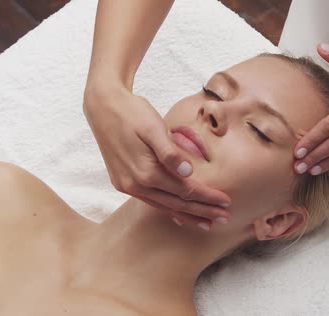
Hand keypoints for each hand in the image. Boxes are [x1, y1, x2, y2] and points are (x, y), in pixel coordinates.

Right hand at [83, 84, 230, 228]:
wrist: (102, 107)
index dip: (207, 197)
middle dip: (202, 211)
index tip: (226, 201)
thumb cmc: (131, 112)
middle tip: (224, 217)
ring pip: (163, 206)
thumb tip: (188, 173)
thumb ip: (170, 151)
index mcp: (145, 172)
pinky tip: (179, 214)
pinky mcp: (122, 182)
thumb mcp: (153, 126)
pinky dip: (168, 209)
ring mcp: (127, 186)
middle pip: (176, 203)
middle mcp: (135, 184)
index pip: (184, 190)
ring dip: (187, 214)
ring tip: (206, 222)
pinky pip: (151, 201)